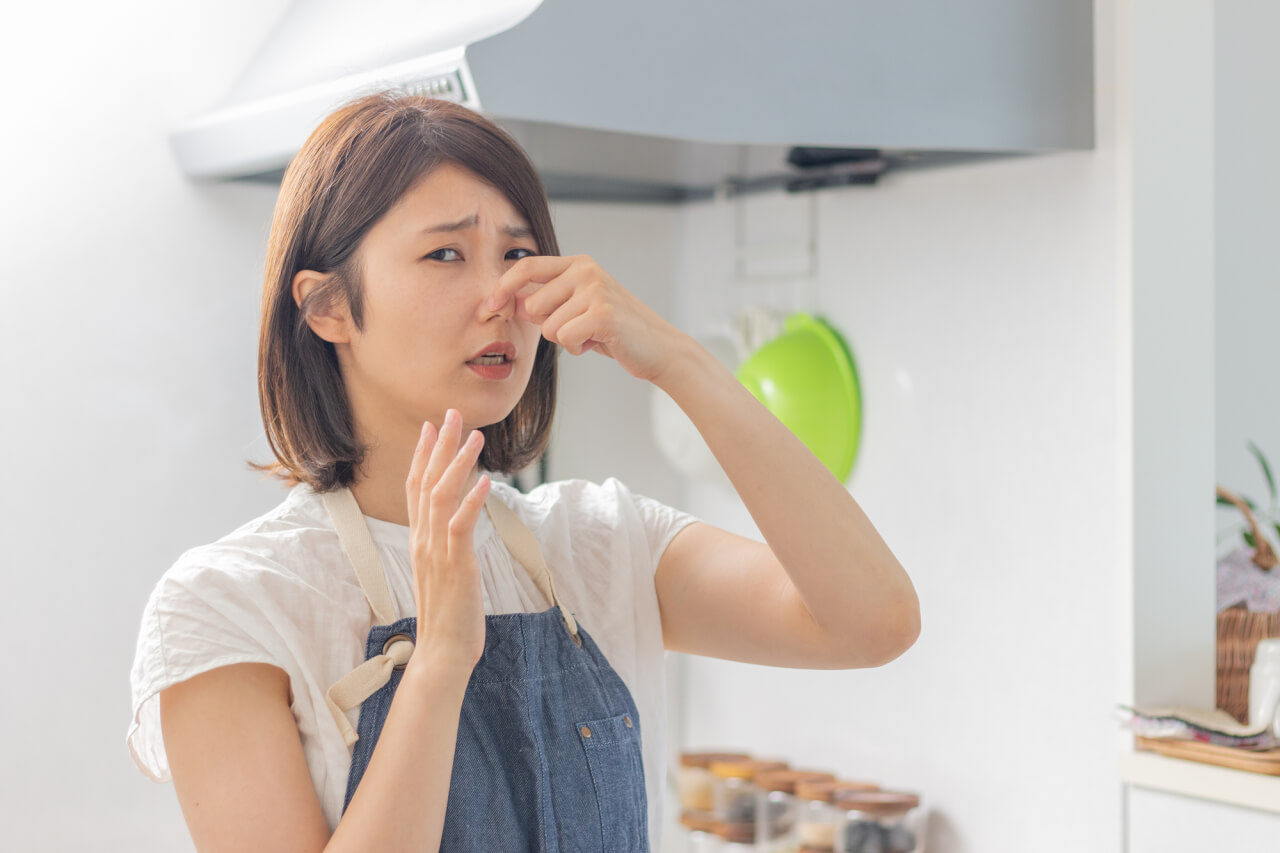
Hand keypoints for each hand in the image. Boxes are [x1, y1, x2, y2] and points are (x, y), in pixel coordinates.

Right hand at [405, 408, 489, 670]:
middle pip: (426, 482)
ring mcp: (437, 552)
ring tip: (475, 437)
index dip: (424, 455)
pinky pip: (460, 526)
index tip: (431, 427)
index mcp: (421, 541)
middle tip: (451, 415)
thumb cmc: (449, 616)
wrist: (443, 652)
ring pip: (442, 497)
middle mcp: (424, 541)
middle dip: (440, 446)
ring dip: (458, 464)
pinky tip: (486, 481)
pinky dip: (471, 501)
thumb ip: (446, 546)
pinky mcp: (455, 565)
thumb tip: (457, 527)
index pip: (416, 488)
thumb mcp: (444, 572)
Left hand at [487, 254, 686, 382]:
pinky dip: (577, 348)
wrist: (656, 347)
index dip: (502, 287)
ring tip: (591, 335)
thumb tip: (507, 300)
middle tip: (576, 328)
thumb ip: (545, 302)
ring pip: (548, 326)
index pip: (526, 267)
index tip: (486, 306)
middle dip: (546, 325)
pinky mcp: (603, 313)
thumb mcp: (576, 310)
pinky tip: (598, 343)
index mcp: (577, 264)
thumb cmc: (612, 331)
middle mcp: (585, 270)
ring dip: (565, 340)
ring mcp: (595, 289)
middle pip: (532, 304)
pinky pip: (565, 338)